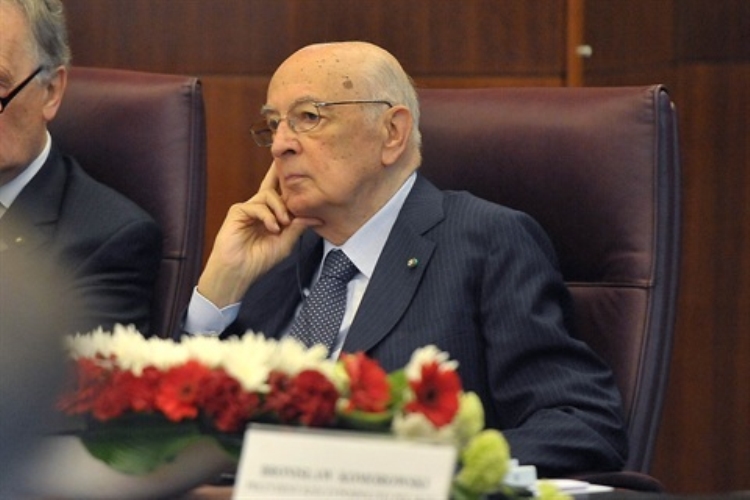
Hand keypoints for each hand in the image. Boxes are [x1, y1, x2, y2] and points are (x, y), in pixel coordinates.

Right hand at [197, 163, 320, 306]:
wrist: (239, 270)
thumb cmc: (259, 259)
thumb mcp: (285, 243)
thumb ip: (298, 227)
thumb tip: (316, 218)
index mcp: (272, 215)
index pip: (283, 195)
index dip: (291, 183)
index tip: (304, 172)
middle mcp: (261, 208)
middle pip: (273, 185)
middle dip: (283, 175)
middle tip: (296, 174)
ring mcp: (249, 208)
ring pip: (268, 194)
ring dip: (280, 209)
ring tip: (283, 224)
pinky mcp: (238, 211)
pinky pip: (257, 205)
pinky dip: (268, 216)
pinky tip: (272, 228)